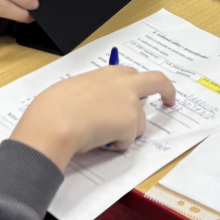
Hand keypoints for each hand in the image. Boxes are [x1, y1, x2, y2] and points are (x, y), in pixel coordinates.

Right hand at [11, 65, 177, 169]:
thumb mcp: (71, 91)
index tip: (139, 90)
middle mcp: (122, 83)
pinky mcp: (130, 122)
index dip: (134, 84)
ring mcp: (129, 102)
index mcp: (104, 74)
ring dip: (124, 133)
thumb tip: (90, 107)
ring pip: (138, 123)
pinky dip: (115, 145)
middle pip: (155, 81)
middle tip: (169, 100)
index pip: (128, 74)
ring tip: (98, 136)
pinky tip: (98, 142)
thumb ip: (90, 93)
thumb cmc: (51, 109)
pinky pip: (128, 141)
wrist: (53, 123)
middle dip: (166, 90)